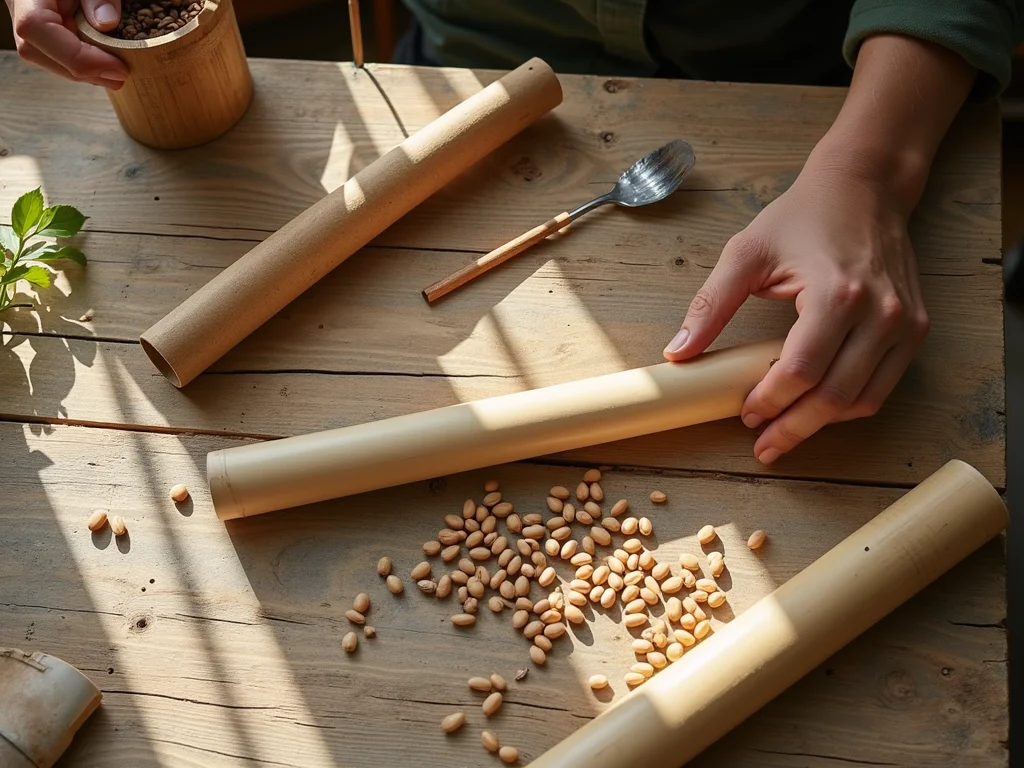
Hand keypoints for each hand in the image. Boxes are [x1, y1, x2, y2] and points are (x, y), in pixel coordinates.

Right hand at [6, 0, 126, 87]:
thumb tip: (107, 22)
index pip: (37, 28)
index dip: (78, 56)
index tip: (118, 69)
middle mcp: (20, 9)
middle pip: (38, 52)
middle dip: (82, 71)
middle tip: (121, 78)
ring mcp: (27, 22)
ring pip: (46, 58)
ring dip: (82, 73)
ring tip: (116, 75)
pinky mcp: (41, 32)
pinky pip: (55, 55)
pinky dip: (80, 65)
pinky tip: (104, 68)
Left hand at [663, 147, 928, 463]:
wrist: (864, 187)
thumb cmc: (803, 216)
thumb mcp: (746, 253)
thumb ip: (711, 305)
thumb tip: (678, 352)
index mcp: (837, 293)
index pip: (801, 371)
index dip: (770, 402)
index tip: (745, 415)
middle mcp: (880, 313)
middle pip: (835, 396)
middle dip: (794, 427)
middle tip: (763, 445)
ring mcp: (905, 324)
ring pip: (864, 400)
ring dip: (822, 424)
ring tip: (785, 433)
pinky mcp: (915, 328)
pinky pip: (883, 386)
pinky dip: (849, 405)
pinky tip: (817, 409)